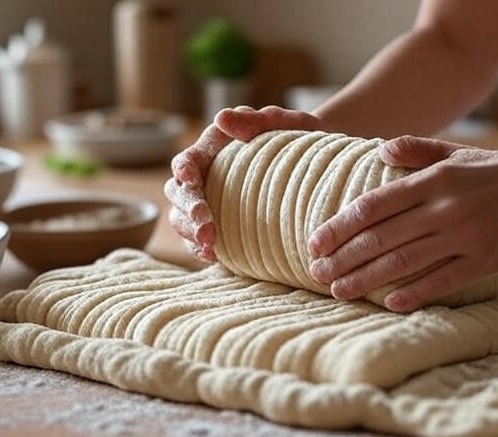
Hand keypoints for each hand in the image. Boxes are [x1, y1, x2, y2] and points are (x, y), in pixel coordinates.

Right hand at [165, 105, 329, 260]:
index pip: (187, 159)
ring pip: (181, 218)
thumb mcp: (285, 122)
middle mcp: (206, 175)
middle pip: (179, 193)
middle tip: (206, 229)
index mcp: (213, 148)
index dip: (184, 169)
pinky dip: (199, 248)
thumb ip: (254, 119)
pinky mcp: (220, 224)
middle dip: (188, 211)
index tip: (191, 179)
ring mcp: (210, 201)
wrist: (318, 159)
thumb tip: (221, 118)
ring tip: (209, 245)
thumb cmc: (298, 135)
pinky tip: (211, 256)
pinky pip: (198, 239)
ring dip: (190, 233)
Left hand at [306, 135, 497, 311]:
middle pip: (381, 236)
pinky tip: (390, 304)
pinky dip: (415, 293)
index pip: (375, 204)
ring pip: (405, 261)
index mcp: (438, 177)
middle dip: (343, 256)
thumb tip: (379, 150)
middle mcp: (448, 206)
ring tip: (337, 290)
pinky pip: (444, 281)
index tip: (316, 239)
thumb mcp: (465, 152)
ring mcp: (469, 236)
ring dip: (366, 278)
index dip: (340, 224)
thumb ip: (420, 151)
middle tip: (314, 271)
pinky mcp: (490, 260)